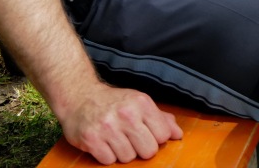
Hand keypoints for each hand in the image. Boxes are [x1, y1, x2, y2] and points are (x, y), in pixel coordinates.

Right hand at [59, 83, 182, 163]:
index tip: (146, 133)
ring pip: (128, 158)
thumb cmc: (114, 102)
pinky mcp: (91, 139)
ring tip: (115, 139)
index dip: (155, 138)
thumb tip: (178, 135)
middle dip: (141, 149)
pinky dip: (107, 155)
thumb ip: (161, 118)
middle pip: (148, 151)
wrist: (80, 97)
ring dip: (123, 152)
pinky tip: (104, 143)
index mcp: (142, 103)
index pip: (162, 135)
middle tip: (131, 139)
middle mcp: (126, 114)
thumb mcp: (139, 103)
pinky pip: (109, 161)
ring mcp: (108, 127)